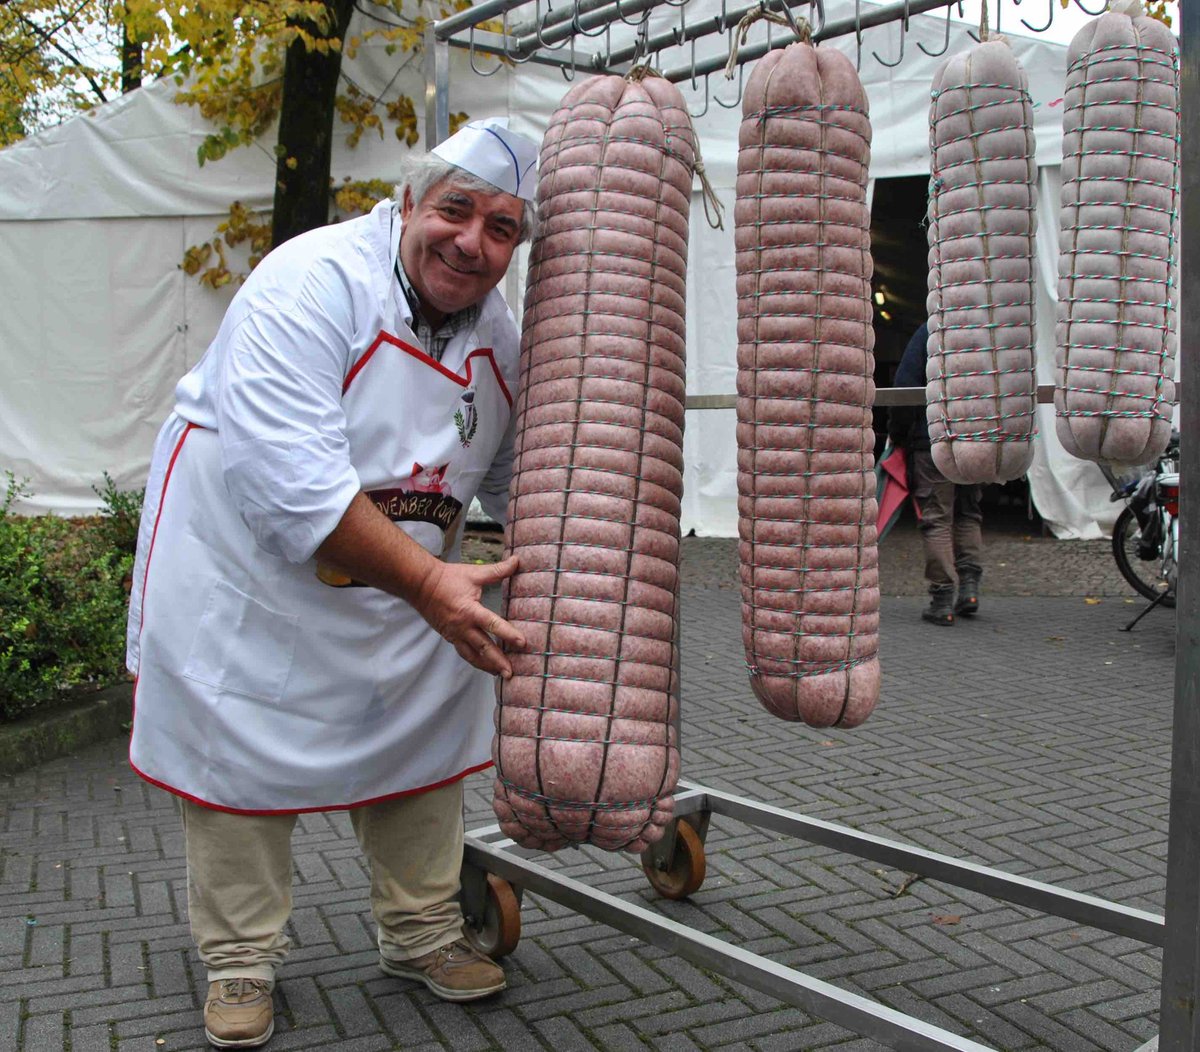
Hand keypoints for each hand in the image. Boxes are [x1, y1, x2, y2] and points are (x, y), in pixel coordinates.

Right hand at [412, 555, 525, 678]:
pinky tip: (484, 665)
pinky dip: (475, 661)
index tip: (522, 643)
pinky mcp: (449, 637)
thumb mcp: (474, 573)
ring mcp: (454, 634)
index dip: (509, 634)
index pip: (493, 625)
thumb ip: (498, 570)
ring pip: (472, 656)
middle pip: (483, 648)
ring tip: (500, 674)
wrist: (420, 585)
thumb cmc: (448, 578)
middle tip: (511, 673)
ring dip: (487, 666)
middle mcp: (462, 627)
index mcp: (470, 610)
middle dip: (498, 662)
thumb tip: (517, 561)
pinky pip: (463, 652)